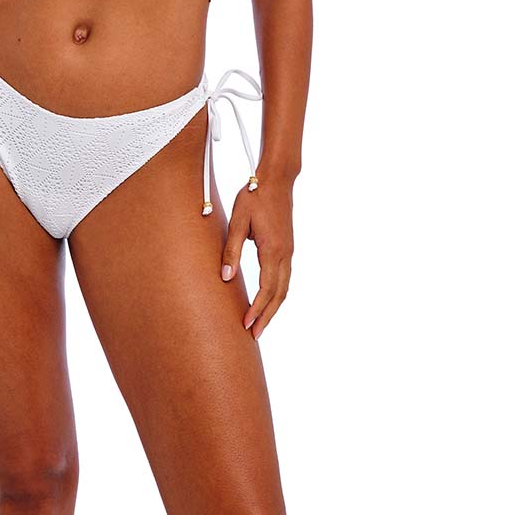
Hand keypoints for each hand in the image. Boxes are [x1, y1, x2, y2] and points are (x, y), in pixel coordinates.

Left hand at [219, 173, 293, 340]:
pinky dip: (277, 293)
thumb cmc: (254, 197)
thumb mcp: (237, 221)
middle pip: (279, 295)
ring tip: (260, 323)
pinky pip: (285, 277)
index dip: (256, 310)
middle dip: (267, 317)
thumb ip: (231, 249)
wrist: (276, 179)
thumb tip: (226, 276)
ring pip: (284, 288)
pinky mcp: (288, 247)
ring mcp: (289, 251)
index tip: (245, 326)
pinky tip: (267, 299)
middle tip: (254, 335)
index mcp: (272, 250)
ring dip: (273, 307)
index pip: (266, 290)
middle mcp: (285, 254)